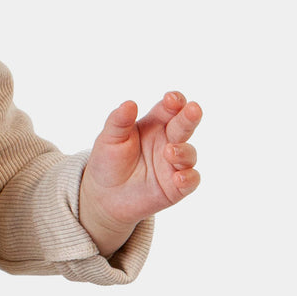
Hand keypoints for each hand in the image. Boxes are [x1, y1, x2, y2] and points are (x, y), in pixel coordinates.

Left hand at [79, 91, 201, 256]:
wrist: (103, 195)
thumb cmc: (108, 161)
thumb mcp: (109, 139)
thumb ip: (119, 121)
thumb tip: (129, 103)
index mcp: (154, 124)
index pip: (169, 109)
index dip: (174, 102)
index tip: (171, 100)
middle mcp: (168, 141)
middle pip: (184, 126)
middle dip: (190, 117)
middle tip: (193, 110)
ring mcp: (174, 164)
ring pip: (189, 153)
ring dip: (184, 151)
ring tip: (169, 151)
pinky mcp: (176, 186)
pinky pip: (190, 180)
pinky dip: (188, 178)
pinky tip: (178, 177)